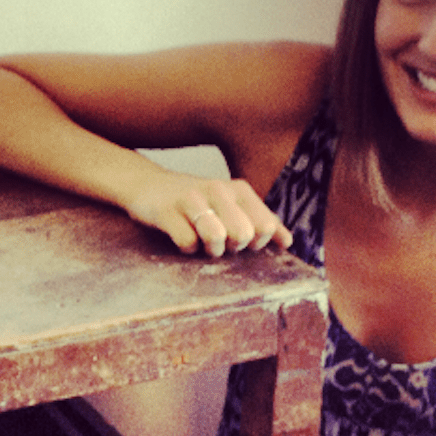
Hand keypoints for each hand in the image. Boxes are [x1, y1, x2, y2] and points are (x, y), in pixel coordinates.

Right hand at [124, 171, 292, 257]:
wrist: (147, 185)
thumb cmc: (195, 202)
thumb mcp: (230, 204)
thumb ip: (260, 221)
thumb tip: (288, 243)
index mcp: (238, 189)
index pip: (265, 226)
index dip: (255, 244)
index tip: (239, 240)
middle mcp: (218, 190)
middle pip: (243, 235)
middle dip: (232, 248)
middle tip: (218, 242)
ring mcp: (191, 199)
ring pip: (216, 237)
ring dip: (210, 250)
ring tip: (202, 243)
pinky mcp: (167, 211)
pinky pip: (187, 243)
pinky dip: (186, 250)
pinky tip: (181, 238)